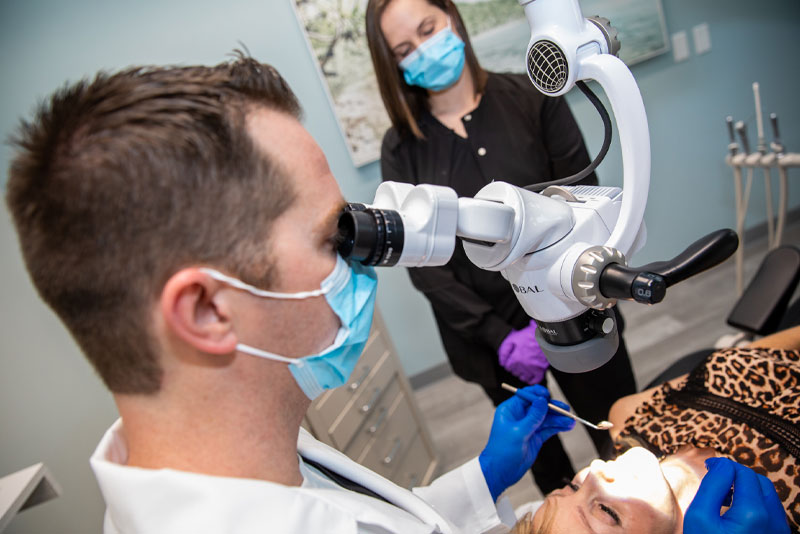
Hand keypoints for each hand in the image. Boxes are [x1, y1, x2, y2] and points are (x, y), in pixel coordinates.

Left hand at [478, 385, 574, 500]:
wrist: (500, 472)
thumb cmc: (502, 451)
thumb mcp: (518, 432)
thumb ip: (532, 417)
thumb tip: (542, 401)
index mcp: (511, 410)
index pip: (527, 396)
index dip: (538, 395)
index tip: (548, 397)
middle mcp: (520, 416)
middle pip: (539, 406)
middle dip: (553, 407)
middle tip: (566, 410)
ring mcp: (529, 427)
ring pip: (546, 418)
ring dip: (559, 418)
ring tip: (571, 421)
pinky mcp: (535, 437)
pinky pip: (548, 429)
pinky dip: (558, 427)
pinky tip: (567, 426)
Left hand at [498, 320, 548, 383]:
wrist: (545, 336)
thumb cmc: (529, 336)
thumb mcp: (513, 339)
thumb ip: (504, 351)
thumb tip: (501, 363)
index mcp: (516, 358)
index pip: (507, 367)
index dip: (509, 362)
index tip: (512, 358)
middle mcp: (524, 366)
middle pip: (515, 373)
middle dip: (515, 367)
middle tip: (519, 360)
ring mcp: (533, 369)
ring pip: (523, 378)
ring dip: (522, 373)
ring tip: (524, 366)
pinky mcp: (541, 370)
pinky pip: (534, 380)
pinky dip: (531, 379)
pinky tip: (530, 374)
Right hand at [684, 457, 788, 533]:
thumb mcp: (700, 516)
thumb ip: (713, 485)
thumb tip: (722, 464)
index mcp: (754, 512)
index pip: (741, 472)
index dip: (723, 465)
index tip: (707, 466)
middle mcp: (774, 520)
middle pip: (758, 481)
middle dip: (736, 475)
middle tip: (715, 478)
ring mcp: (780, 531)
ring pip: (767, 495)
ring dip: (746, 487)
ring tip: (724, 496)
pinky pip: (771, 511)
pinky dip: (755, 502)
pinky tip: (736, 512)